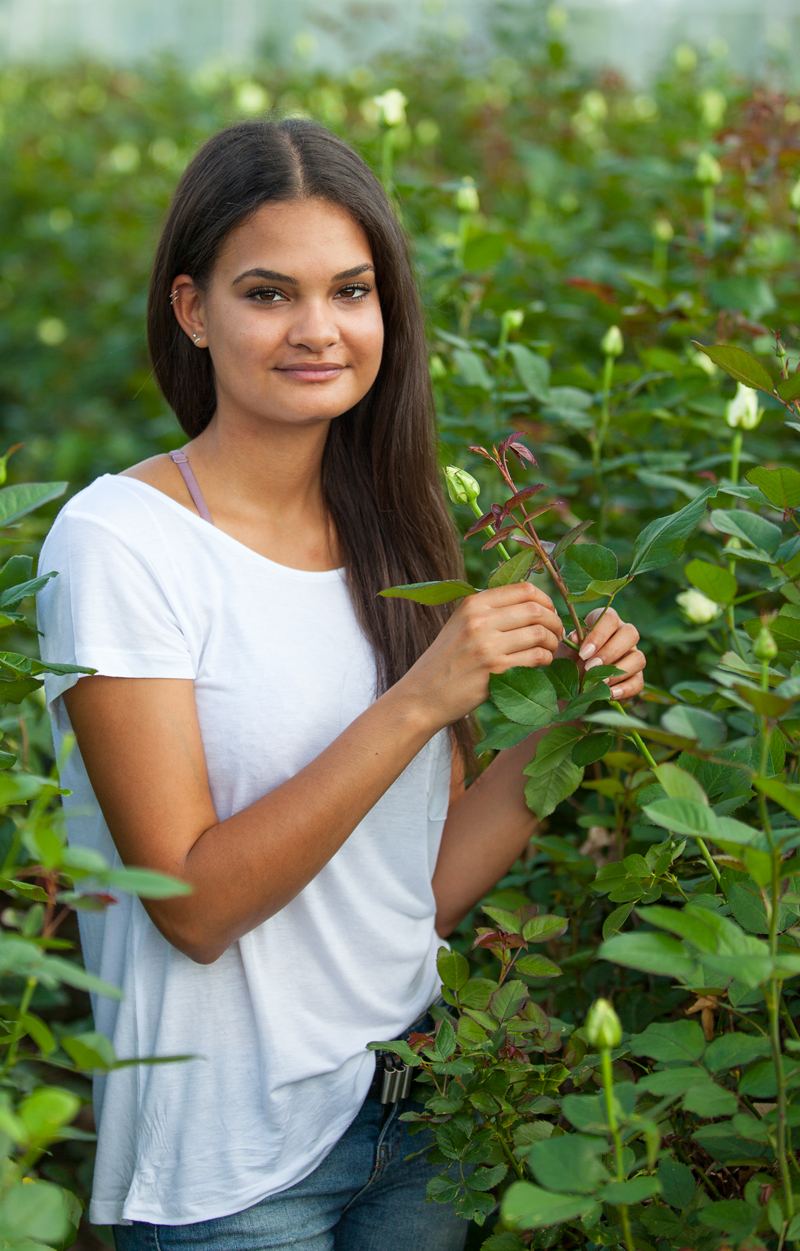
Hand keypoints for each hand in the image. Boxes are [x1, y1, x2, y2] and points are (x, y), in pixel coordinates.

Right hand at [401, 583, 563, 728]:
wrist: (423, 695)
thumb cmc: (446, 662)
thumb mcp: (460, 625)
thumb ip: (490, 612)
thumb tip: (533, 605)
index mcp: (473, 604)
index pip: (524, 589)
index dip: (546, 600)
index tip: (550, 613)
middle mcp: (480, 620)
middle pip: (536, 610)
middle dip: (555, 621)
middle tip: (557, 633)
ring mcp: (488, 646)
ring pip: (540, 634)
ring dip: (552, 643)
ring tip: (550, 650)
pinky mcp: (496, 671)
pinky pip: (536, 658)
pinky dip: (546, 660)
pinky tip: (542, 664)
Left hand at [560, 606, 644, 700]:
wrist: (570, 691)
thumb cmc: (568, 664)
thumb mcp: (564, 654)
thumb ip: (570, 645)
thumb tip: (576, 637)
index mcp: (604, 624)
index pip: (609, 618)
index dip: (599, 634)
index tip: (583, 653)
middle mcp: (622, 636)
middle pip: (630, 633)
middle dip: (610, 652)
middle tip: (590, 667)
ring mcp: (632, 657)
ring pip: (639, 658)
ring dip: (618, 671)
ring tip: (599, 682)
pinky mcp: (635, 678)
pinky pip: (638, 682)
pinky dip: (624, 689)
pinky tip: (609, 694)